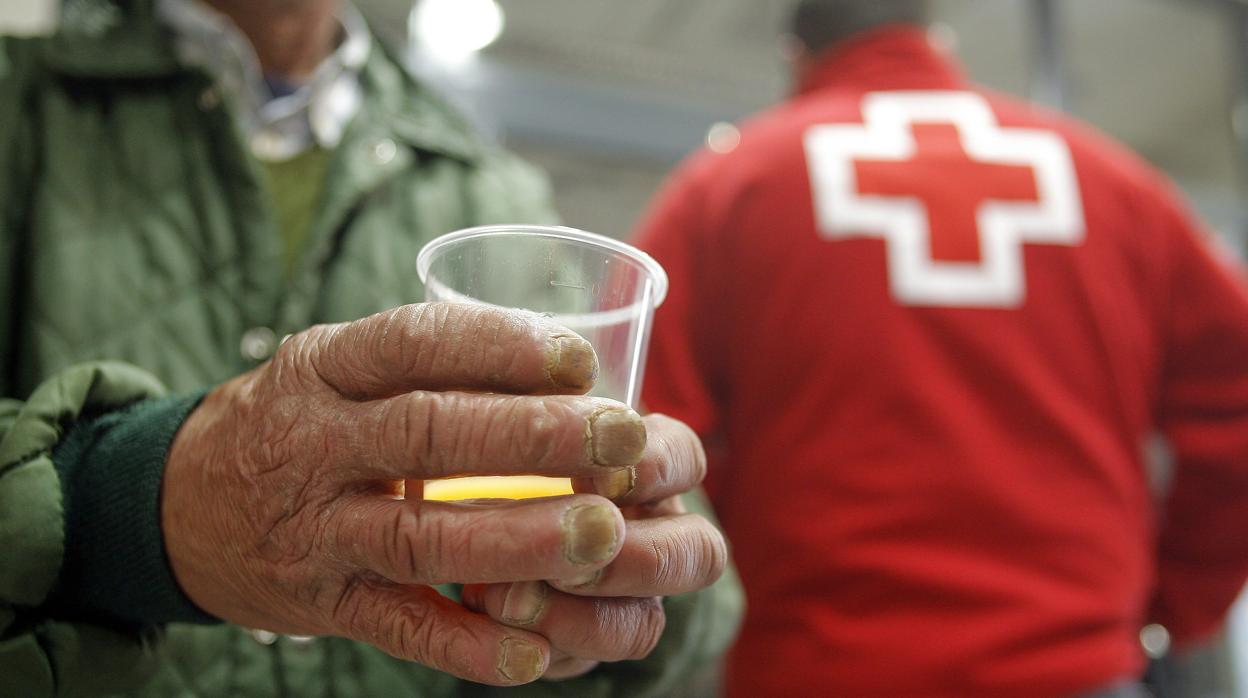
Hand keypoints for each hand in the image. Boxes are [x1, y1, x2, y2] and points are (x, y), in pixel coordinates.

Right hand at [162, 303, 646, 684]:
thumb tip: (565, 360)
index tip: (582, 360)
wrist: (173, 500)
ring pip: (418, 535)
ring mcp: (314, 528)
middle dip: (534, 435)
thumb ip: (423, 363)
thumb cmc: (292, 420)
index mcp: (325, 368)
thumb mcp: (332, 368)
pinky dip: (463, 644)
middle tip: (624, 438)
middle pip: (429, 433)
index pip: (415, 342)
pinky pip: (396, 626)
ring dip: (516, 538)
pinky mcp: (319, 601)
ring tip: (602, 535)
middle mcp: (314, 442)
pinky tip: (531, 654)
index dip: (501, 346)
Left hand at [462, 413, 728, 679]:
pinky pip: (581, 662)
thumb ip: (526, 407)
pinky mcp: (577, 642)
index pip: (684, 458)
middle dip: (636, 561)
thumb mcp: (504, 408)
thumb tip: (552, 392)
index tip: (603, 470)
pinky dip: (539, 648)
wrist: (436, 507)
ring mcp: (623, 594)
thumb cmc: (486, 441)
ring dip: (581, 618)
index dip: (657, 467)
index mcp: (642, 463)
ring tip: (505, 598)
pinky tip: (490, 619)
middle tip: (567, 559)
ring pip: (643, 624)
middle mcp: (649, 530)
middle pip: (696, 554)